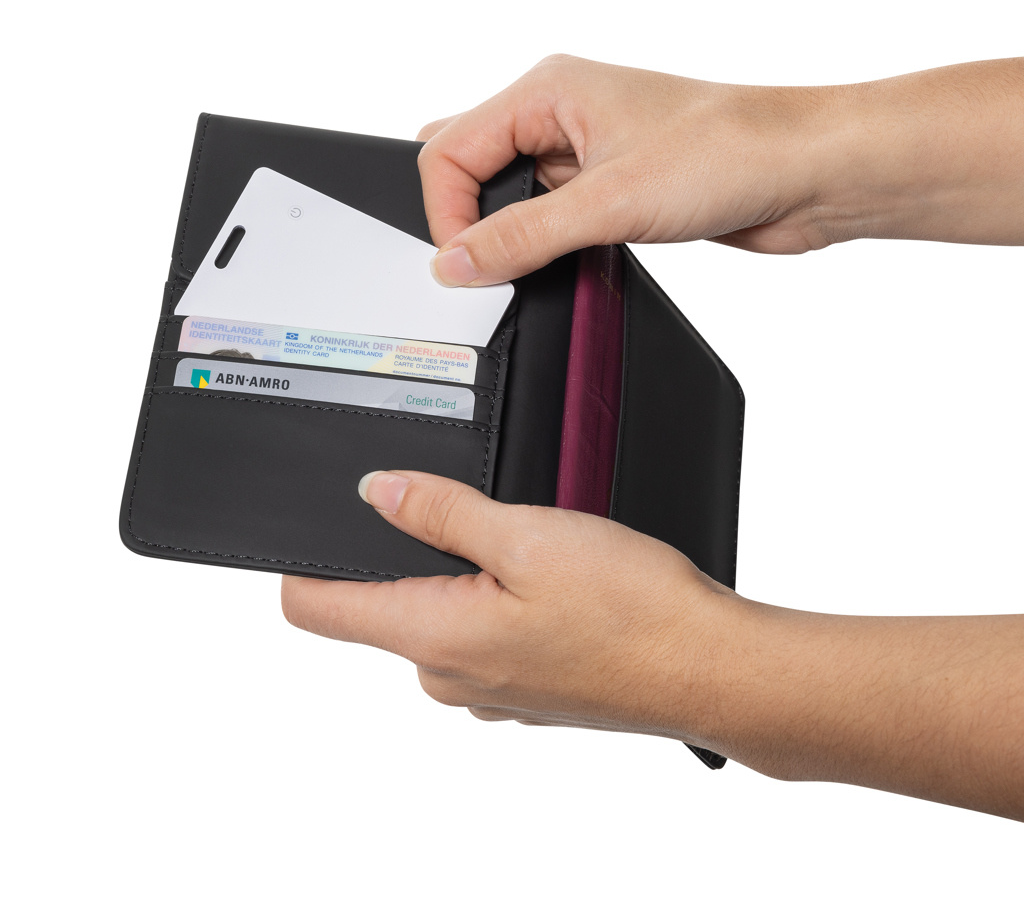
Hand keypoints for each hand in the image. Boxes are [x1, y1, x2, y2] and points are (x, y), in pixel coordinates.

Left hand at [281, 470, 739, 745]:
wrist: (711, 667)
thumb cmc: (632, 610)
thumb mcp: (524, 536)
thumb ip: (439, 511)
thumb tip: (378, 490)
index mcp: (432, 637)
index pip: (315, 608)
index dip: (301, 560)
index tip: (310, 522)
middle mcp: (447, 677)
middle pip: (385, 602)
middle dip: (417, 551)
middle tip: (480, 513)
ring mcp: (486, 691)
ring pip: (441, 615)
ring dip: (469, 576)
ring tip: (534, 550)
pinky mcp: (522, 690)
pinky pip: (484, 636)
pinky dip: (502, 602)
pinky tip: (557, 585)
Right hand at [419, 55, 1023, 285]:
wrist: (808, 173)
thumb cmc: (732, 149)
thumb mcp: (609, 201)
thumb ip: (521, 236)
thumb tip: (454, 262)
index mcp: (547, 89)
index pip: (449, 151)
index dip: (448, 214)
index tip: (468, 265)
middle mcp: (560, 114)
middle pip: (470, 169)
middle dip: (470, 220)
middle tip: (495, 264)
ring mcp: (585, 152)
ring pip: (509, 198)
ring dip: (513, 237)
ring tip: (545, 259)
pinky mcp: (611, 189)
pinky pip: (548, 220)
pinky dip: (544, 247)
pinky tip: (569, 259)